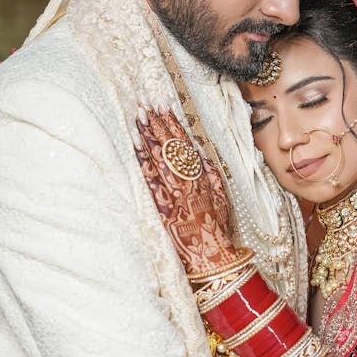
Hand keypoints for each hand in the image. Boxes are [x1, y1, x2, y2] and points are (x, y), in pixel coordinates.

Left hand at [135, 106, 236, 274]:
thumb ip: (209, 171)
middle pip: (169, 145)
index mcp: (202, 175)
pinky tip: (135, 144)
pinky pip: (151, 178)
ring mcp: (173, 191)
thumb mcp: (221, 195)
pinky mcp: (162, 204)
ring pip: (159, 157)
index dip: (173, 123)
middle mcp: (187, 179)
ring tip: (138, 116)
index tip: (164, 105)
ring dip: (148, 135)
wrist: (211, 253)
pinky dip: (142, 159)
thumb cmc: (217, 226)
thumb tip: (196, 149)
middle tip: (145, 103)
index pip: (184, 142)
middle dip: (156, 122)